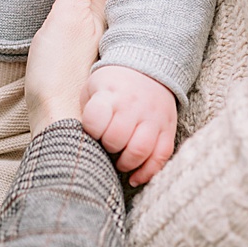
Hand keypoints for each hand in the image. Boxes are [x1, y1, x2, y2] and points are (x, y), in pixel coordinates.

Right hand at [25, 0, 110, 133]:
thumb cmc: (61, 82)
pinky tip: (107, 11)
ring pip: (114, 7)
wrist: (66, 134)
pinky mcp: (99, 69)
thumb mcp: (64, 24)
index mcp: (103, 11)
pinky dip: (109, 12)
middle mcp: (112, 27)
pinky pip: (109, 30)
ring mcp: (107, 49)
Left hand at [81, 65, 176, 186]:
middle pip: (117, 139)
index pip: (95, 120)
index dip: (90, 131)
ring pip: (140, 150)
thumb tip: (80, 141)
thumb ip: (86, 111)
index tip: (92, 131)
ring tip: (119, 163)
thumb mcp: (93, 87)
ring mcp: (153, 118)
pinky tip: (135, 178)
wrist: (150, 68)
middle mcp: (134, 106)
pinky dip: (148, 172)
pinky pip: (161, 156)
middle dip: (107, 148)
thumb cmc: (114, 84)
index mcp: (111, 94)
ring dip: (126, 163)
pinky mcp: (168, 129)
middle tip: (106, 145)